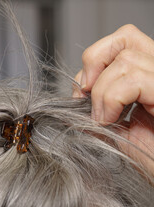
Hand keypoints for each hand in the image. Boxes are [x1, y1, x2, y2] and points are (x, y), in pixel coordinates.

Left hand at [73, 24, 153, 176]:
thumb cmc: (149, 156)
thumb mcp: (115, 128)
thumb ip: (96, 108)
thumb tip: (72, 99)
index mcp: (149, 76)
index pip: (121, 41)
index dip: (94, 60)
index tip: (82, 91)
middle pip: (125, 37)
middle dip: (94, 63)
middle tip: (86, 95)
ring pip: (126, 59)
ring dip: (101, 92)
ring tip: (103, 119)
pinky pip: (135, 80)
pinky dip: (112, 100)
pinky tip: (112, 121)